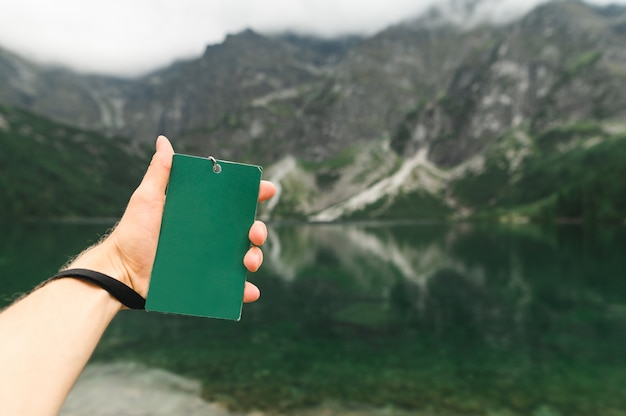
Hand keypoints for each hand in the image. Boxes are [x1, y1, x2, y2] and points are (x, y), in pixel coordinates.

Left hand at [68, 135, 275, 305]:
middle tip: (254, 232)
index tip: (266, 189)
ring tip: (248, 262)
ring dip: (255, 258)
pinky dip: (244, 291)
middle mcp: (211, 237)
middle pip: (246, 230)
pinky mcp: (205, 283)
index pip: (233, 202)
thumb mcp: (147, 199)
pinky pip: (231, 288)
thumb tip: (163, 141)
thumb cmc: (132, 233)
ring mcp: (210, 260)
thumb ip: (160, 171)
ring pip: (245, 258)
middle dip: (259, 230)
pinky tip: (250, 291)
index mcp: (202, 215)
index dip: (253, 194)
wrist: (120, 272)